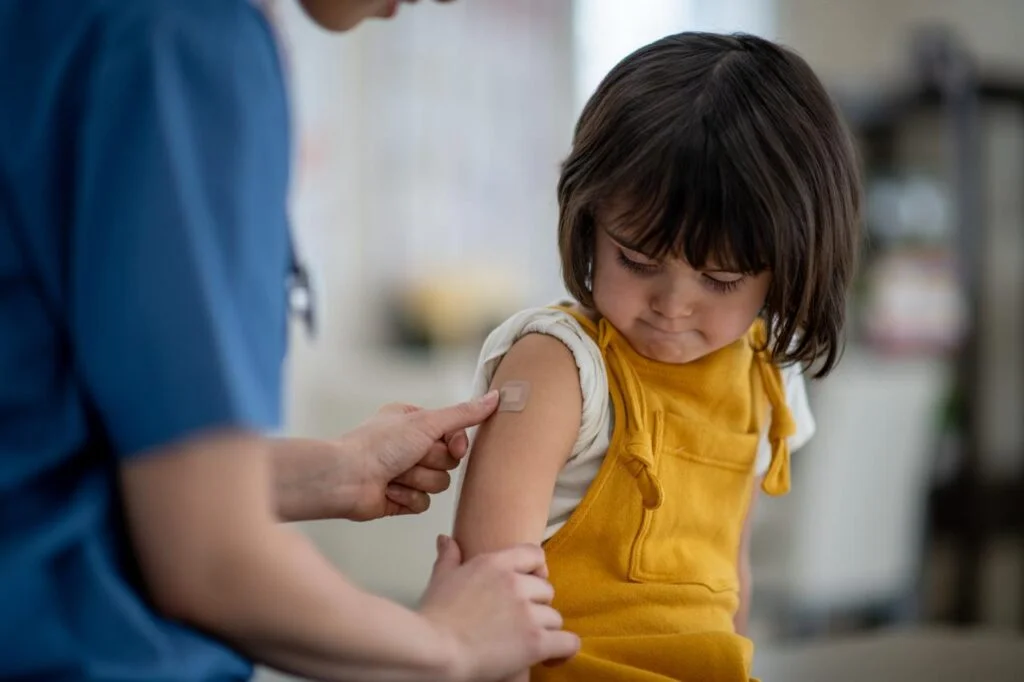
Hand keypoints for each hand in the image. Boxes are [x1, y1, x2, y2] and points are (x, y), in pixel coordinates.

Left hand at [335, 391, 499, 521]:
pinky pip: (424, 504)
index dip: (456, 443)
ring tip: (395, 474)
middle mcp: (410, 445)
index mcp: (415, 421)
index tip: (452, 445)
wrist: (346, 478)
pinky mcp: (400, 498)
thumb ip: (463, 414)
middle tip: (409, 457)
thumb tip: (496, 398)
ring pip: (439, 483)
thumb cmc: (379, 445)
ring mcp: (405, 473)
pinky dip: (408, 498)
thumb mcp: (426, 422)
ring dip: (418, 480)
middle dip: (431, 462)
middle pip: (449, 461)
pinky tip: (389, 490)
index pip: (455, 433)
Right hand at [420, 536, 579, 681]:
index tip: (532, 584)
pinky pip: (567, 642)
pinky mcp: (535, 641)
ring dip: (544, 630)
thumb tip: (446, 540)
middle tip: (520, 622)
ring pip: (555, 618)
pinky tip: (551, 655)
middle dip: (537, 606)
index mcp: (495, 564)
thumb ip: (449, 557)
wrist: (434, 650)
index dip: (537, 570)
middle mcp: (516, 583)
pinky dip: (563, 650)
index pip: (535, 554)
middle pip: (547, 590)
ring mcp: (528, 612)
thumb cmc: (434, 619)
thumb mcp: (441, 579)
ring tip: (526, 642)